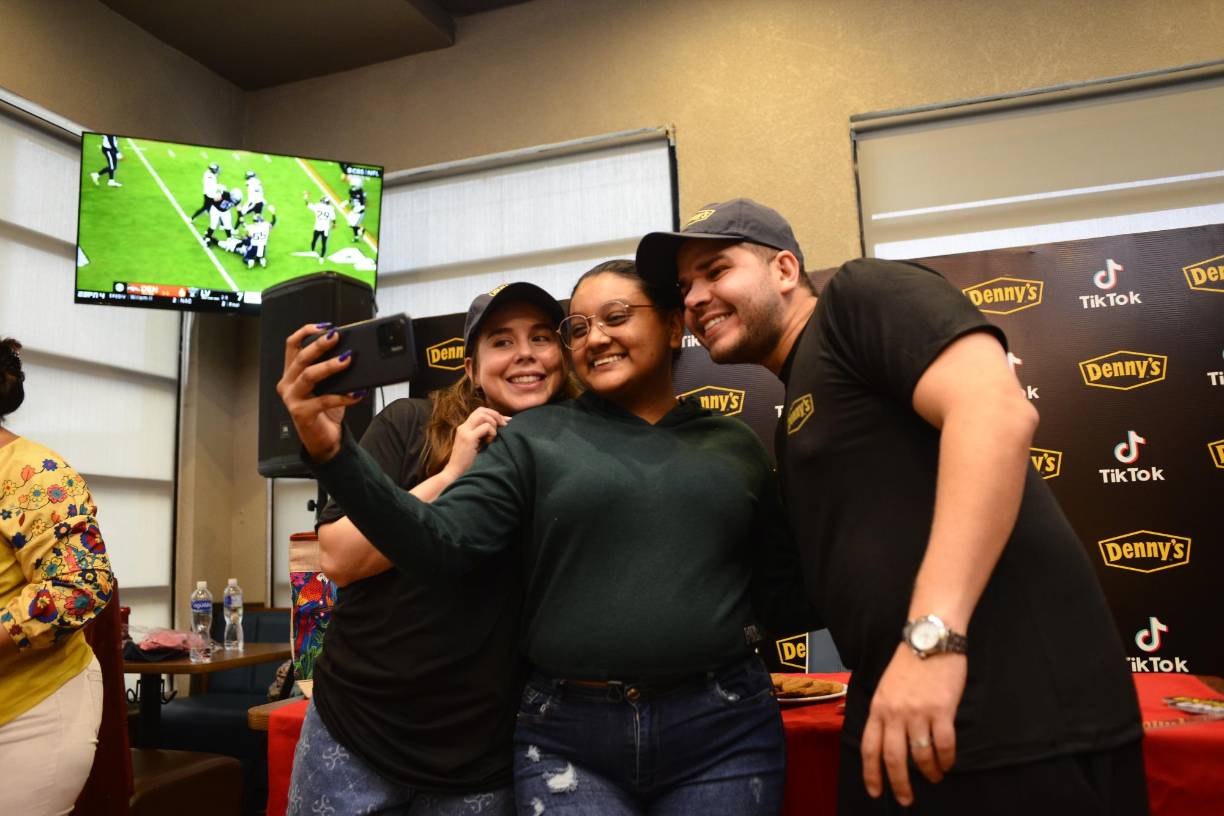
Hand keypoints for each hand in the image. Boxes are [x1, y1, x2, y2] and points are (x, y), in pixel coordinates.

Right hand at [275, 322, 363, 462]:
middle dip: (320, 344)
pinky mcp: (301, 413)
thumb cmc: (325, 410)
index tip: (326, 326)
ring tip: (347, 359)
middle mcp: (287, 383)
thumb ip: (332, 369)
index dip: (306, 332)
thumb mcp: (328, 384)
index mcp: (291, 372)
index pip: (292, 345)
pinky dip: (343, 396)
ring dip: (329, 366)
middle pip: (301, 358)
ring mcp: (292, 398)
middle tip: (337, 336)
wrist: (323, 439)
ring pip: (309, 375)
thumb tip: (351, 351)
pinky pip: (324, 400)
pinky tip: (357, 394)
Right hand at [441, 407, 509, 481]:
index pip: (480, 411)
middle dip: (496, 415)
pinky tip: (489, 442)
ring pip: (483, 416)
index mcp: (465, 428)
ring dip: (493, 424)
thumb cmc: (469, 463)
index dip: (493, 413)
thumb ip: (484, 434)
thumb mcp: (477, 445)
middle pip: (482, 410)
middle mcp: (463, 427)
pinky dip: (492, 433)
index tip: (505, 421)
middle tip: (505, 425)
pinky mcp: (468, 438)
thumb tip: (502, 425)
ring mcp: (465, 431)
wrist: (455, 474)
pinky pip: (486, 427)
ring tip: (493, 437)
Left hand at [860, 642, 966, 806]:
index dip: (871, 773)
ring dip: (928, 772)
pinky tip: (947, 764)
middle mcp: (895, 713)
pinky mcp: (941, 710)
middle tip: (906, 799)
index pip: (870, 748)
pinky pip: (943, 745)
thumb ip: (884, 712)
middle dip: (899, 784)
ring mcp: (918, 712)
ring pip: (920, 756)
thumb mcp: (886, 687)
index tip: (875, 791)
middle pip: (893, 759)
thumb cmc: (910, 663)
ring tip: (933, 777)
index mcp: (878, 707)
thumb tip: (887, 740)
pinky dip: (945, 760)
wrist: (931, 638)